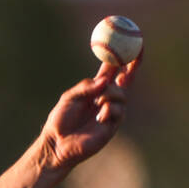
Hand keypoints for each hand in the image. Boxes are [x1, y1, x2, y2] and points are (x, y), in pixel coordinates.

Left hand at [40, 53, 140, 170]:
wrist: (57, 144)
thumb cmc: (60, 120)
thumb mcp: (69, 97)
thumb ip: (86, 87)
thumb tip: (105, 81)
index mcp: (95, 88)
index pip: (113, 69)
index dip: (123, 57)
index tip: (131, 44)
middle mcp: (106, 98)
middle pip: (125, 79)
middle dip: (131, 68)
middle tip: (131, 62)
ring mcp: (111, 111)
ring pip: (121, 95)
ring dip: (109, 95)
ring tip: (96, 103)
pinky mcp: (112, 125)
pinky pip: (118, 111)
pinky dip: (108, 110)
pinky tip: (99, 118)